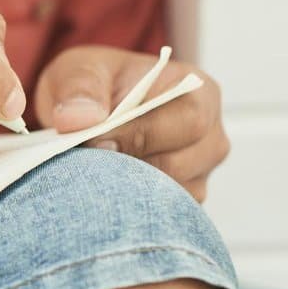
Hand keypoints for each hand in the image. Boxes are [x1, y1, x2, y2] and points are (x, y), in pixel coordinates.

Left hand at [33, 45, 228, 201]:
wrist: (88, 113)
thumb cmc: (94, 86)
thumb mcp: (80, 70)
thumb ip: (80, 89)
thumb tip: (78, 120)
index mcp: (196, 91)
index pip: (187, 122)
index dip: (141, 136)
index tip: (98, 142)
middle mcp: (209, 134)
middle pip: (181, 165)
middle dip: (129, 168)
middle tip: (88, 164)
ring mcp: (199, 172)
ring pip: (171, 198)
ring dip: (127, 190)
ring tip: (93, 174)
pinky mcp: (181, 202)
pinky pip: (161, 217)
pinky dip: (129, 208)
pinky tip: (104, 192)